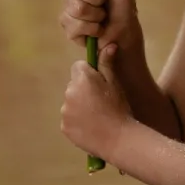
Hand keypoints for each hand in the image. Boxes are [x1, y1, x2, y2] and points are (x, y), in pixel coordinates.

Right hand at [59, 0, 141, 52]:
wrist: (124, 36)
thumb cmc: (124, 9)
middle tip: (104, 4)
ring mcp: (68, 8)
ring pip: (76, 8)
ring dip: (96, 16)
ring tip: (102, 19)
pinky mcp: (68, 27)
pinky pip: (75, 26)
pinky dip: (92, 29)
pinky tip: (96, 31)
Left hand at [60, 43, 133, 159]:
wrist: (118, 140)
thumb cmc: (119, 108)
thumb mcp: (115, 84)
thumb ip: (107, 63)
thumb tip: (109, 45)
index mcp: (82, 79)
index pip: (78, 67)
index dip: (89, 73)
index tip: (100, 84)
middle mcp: (69, 92)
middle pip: (73, 85)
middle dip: (83, 89)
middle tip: (101, 101)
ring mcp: (65, 111)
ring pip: (71, 102)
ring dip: (80, 105)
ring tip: (98, 116)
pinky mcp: (64, 127)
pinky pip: (69, 119)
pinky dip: (77, 121)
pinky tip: (92, 126)